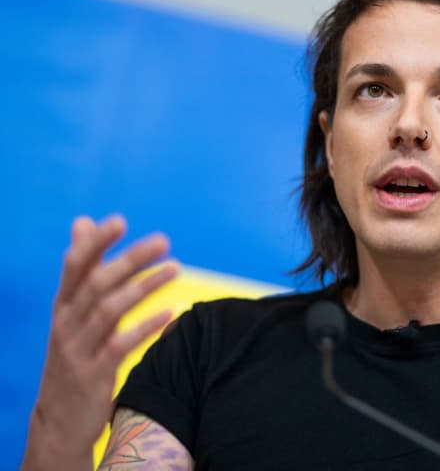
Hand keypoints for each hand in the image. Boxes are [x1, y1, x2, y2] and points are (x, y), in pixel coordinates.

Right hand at [22, 215, 177, 469]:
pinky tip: (173, 313)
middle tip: (163, 240)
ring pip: (109, 310)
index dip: (95, 242)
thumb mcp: (72, 313)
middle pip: (97, 283)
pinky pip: (120, 346)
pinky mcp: (92, 374)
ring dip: (145, 287)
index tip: (120, 220)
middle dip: (130, 259)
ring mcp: (77, 349)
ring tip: (176, 269)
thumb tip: (82, 221)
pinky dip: (147, 327)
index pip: (74, 266)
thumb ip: (83, 270)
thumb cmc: (75, 355)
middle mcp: (66, 323)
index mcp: (63, 305)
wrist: (59, 421)